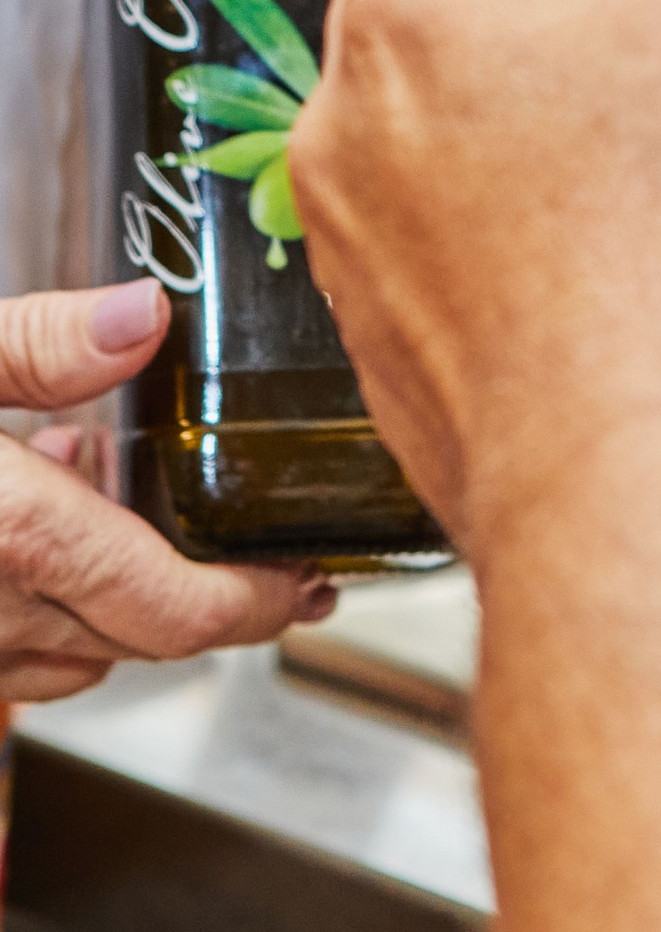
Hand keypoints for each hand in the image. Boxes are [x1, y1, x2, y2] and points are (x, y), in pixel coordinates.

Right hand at [0, 280, 325, 700]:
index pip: (179, 611)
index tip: (313, 579)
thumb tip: (145, 316)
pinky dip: (50, 604)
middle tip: (267, 549)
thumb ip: (41, 344)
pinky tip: (40, 520)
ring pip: (77, 658)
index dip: (261, 605)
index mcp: (17, 539)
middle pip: (143, 638)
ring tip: (127, 499)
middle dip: (210, 593)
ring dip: (123, 596)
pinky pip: (14, 660)